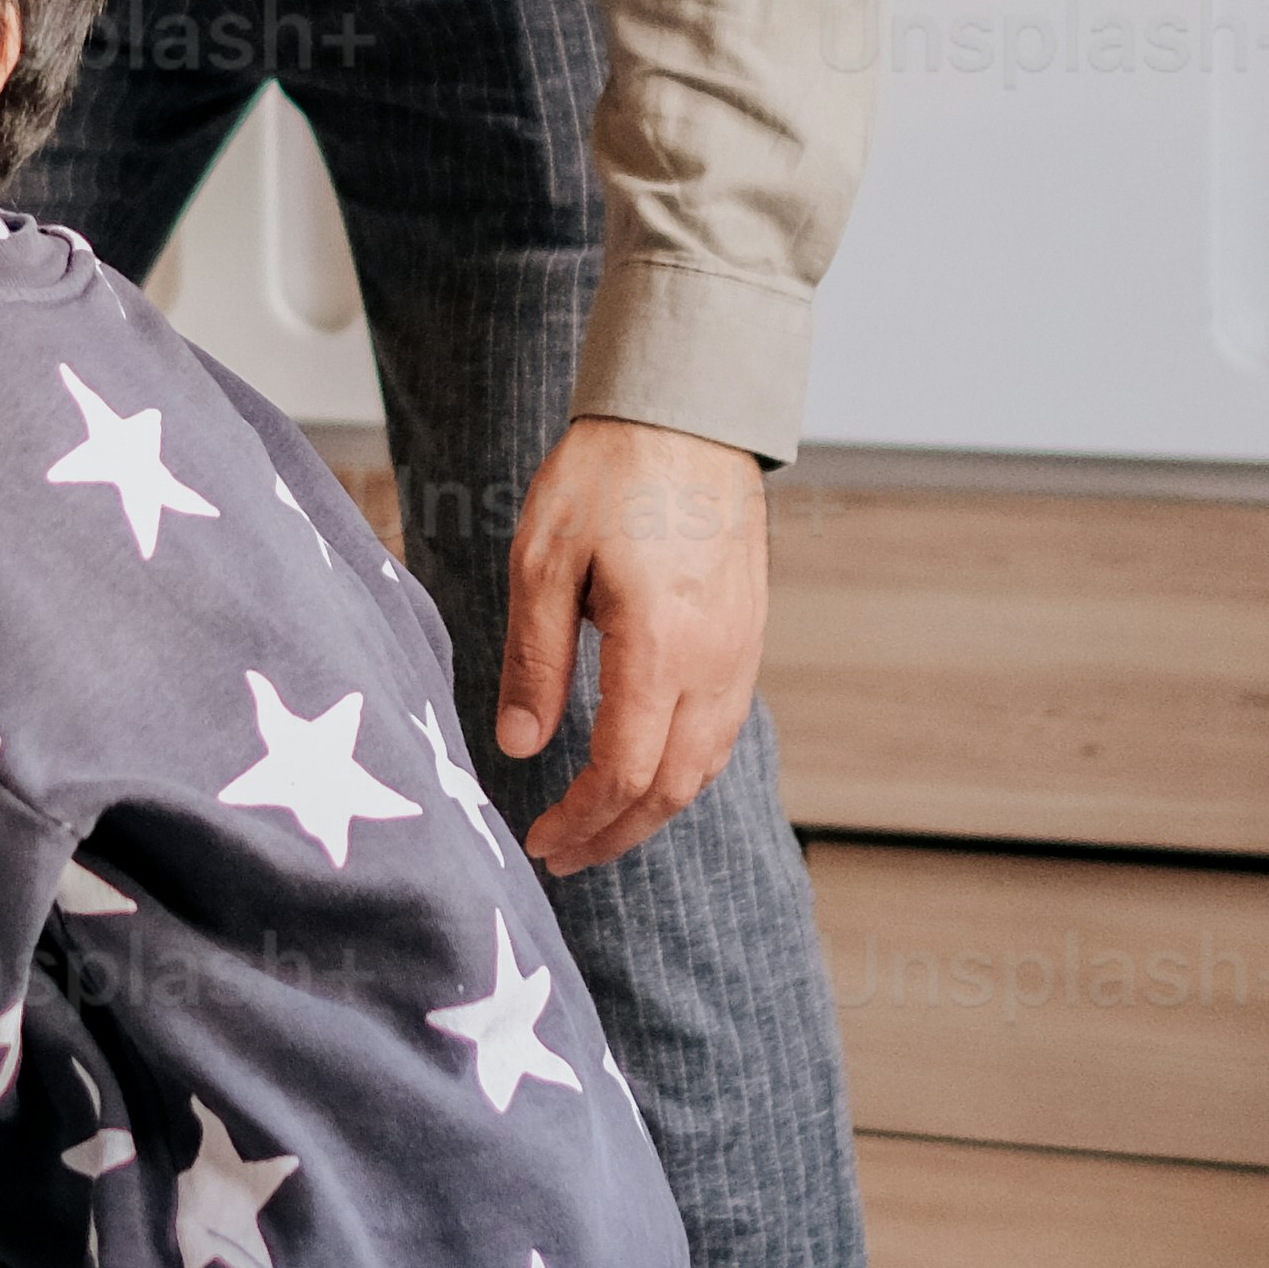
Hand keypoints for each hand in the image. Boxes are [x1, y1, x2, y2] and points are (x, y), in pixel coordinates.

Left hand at [494, 412, 767, 879]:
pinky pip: (722, 729)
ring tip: (599, 828)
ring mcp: (741, 651)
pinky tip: (646, 771)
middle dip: (615, 834)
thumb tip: (520, 745)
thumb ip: (535, 659)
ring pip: (706, 765)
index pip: (624, 771)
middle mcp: (715, 662)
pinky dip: (682, 769)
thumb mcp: (542, 561)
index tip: (538, 841)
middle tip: (562, 856)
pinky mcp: (748, 636)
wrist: (687, 411)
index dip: (580, 820)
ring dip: (652, 809)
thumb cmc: (608, 474)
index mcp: (661, 647)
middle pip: (672, 787)